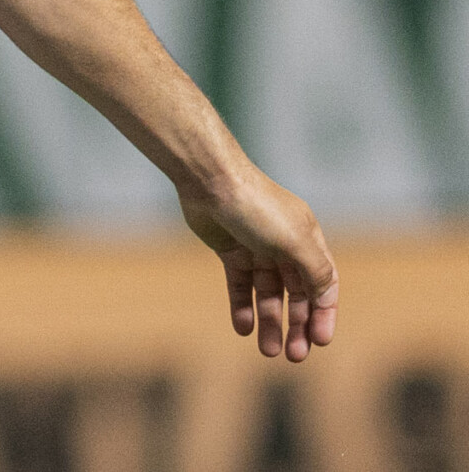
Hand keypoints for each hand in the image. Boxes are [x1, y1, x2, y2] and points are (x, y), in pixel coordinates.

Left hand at [178, 169, 337, 359]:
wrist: (210, 180)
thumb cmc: (257, 207)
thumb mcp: (294, 241)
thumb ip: (315, 271)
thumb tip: (326, 298)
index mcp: (308, 242)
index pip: (323, 286)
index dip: (323, 314)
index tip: (319, 341)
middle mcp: (285, 246)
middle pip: (295, 294)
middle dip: (297, 325)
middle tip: (294, 357)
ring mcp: (257, 249)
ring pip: (267, 294)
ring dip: (269, 323)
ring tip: (268, 351)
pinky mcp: (230, 250)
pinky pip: (240, 285)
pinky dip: (242, 307)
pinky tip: (242, 328)